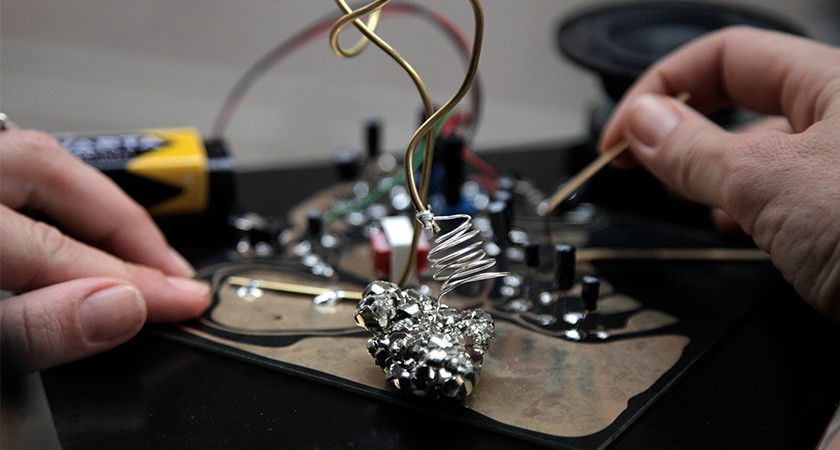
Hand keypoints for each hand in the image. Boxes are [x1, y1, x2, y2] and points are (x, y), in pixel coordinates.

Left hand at [0, 128, 209, 370]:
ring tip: (140, 259)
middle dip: (129, 230)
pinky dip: (62, 209)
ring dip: (100, 215)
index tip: (184, 302)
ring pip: (42, 167)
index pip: (59, 247)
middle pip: (58, 176)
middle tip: (174, 275)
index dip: (135, 280)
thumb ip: (35, 327)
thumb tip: (121, 308)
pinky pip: (19, 175)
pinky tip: (82, 241)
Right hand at [600, 26, 839, 320]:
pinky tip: (731, 222)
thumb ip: (696, 152)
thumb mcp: (771, 186)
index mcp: (832, 82)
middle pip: (741, 97)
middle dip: (682, 124)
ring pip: (762, 146)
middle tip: (638, 159)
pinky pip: (785, 186)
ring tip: (679, 191)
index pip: (725, 56)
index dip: (662, 87)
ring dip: (711, 166)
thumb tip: (642, 124)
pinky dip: (745, 200)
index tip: (622, 133)